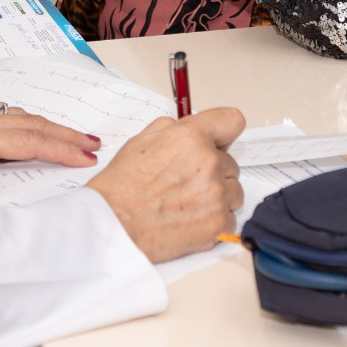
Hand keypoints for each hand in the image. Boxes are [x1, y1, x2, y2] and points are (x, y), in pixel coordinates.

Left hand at [0, 106, 99, 193]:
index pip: (30, 141)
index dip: (61, 150)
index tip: (87, 158)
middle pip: (34, 126)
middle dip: (67, 135)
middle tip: (95, 144)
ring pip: (24, 120)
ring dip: (53, 128)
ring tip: (74, 136)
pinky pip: (11, 119)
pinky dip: (32, 124)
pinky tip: (31, 126)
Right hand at [86, 108, 245, 262]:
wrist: (112, 225)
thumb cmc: (121, 187)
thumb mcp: (142, 141)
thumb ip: (173, 130)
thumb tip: (190, 129)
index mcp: (191, 137)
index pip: (232, 121)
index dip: (224, 133)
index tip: (221, 140)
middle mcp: (208, 163)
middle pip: (230, 162)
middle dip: (213, 170)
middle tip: (186, 182)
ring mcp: (216, 195)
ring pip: (234, 191)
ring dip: (217, 196)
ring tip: (187, 203)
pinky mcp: (219, 223)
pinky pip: (231, 217)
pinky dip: (215, 220)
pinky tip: (190, 220)